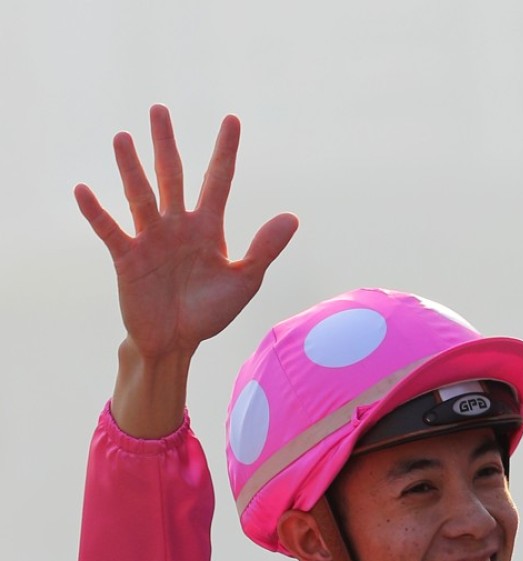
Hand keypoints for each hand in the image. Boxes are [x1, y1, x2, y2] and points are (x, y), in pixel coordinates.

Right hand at [76, 105, 297, 435]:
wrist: (177, 343)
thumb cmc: (209, 311)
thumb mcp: (244, 280)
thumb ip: (265, 249)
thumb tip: (292, 217)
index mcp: (208, 227)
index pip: (218, 180)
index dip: (225, 151)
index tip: (232, 119)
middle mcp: (178, 226)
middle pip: (172, 176)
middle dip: (166, 144)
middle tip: (160, 109)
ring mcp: (151, 239)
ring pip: (141, 196)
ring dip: (131, 168)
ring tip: (123, 137)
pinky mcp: (128, 259)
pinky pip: (111, 231)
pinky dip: (98, 213)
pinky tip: (84, 190)